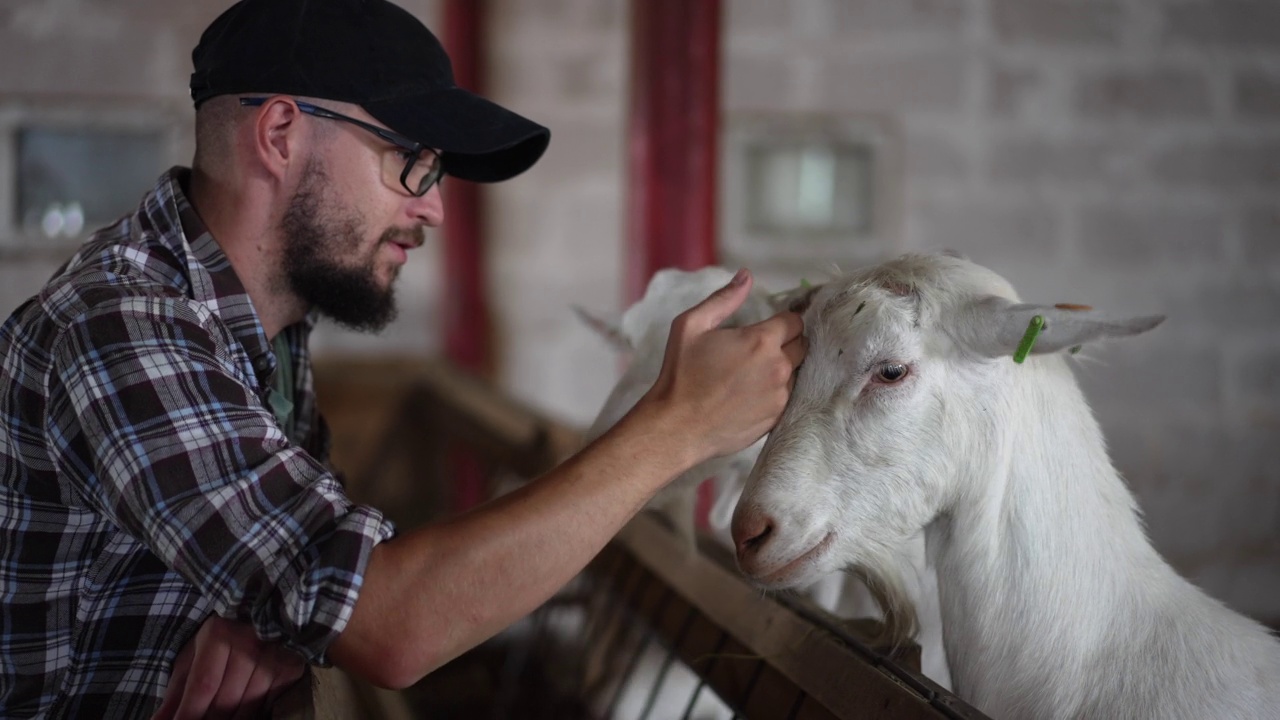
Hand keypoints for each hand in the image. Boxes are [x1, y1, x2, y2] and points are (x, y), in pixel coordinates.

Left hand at [152, 614, 306, 719]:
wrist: (263, 616)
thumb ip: (176, 692)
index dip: (190, 714)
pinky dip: (253, 714)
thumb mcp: (194, 657)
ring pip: (248, 705)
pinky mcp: (290, 666)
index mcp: (219, 633)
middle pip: (226, 700)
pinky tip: (240, 714)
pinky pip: (268, 703)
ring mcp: (274, 654)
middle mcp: (249, 641)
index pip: (204, 685)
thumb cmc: (221, 639)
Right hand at [643, 268, 805, 463]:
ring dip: (783, 367)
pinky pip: (788, 396)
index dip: (782, 320)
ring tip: (754, 373)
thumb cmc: (681, 374)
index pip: (794, 321)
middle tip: (759, 348)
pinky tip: (752, 393)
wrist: (677, 426)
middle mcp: (778, 367)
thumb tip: (746, 275)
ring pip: (796, 372)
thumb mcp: (691, 326)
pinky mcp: (777, 417)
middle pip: (801, 345)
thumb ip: (724, 298)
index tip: (770, 325)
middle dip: (786, 341)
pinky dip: (777, 391)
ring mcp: (780, 395)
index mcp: (761, 341)